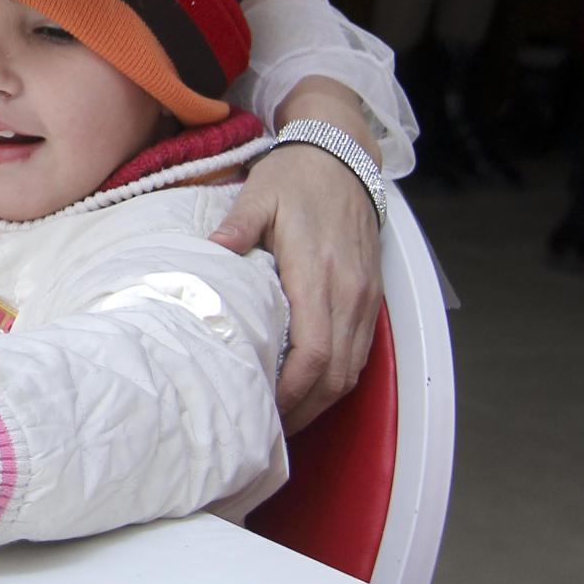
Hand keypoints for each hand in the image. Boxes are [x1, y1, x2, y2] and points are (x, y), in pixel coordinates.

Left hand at [212, 138, 380, 435]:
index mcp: (318, 273)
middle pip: (336, 374)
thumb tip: (214, 250)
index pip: (313, 352)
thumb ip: (238, 226)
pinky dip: (336, 377)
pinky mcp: (369, 295)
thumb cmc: (297, 177)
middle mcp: (348, 292)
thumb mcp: (259, 194)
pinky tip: (309, 387)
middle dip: (304, 409)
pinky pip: (360, 351)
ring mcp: (363, 296)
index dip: (291, 391)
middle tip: (266, 428)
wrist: (341, 155)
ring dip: (321, 399)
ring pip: (351, 369)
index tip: (262, 409)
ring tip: (284, 417)